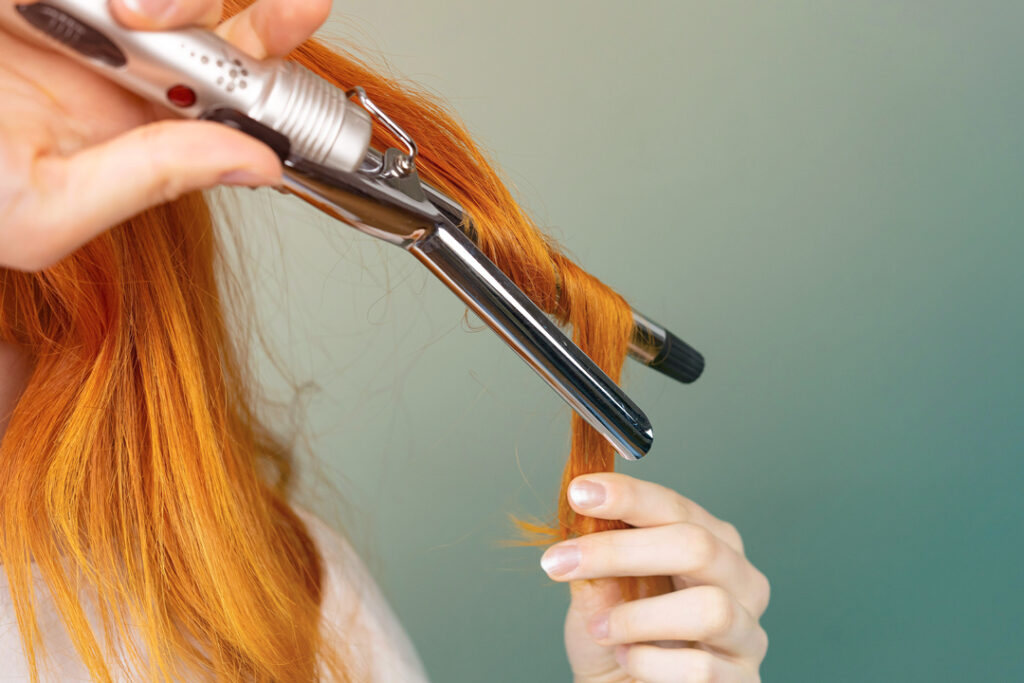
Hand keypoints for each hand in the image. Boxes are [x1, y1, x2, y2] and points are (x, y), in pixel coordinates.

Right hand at [0, 0, 331, 270]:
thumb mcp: (50, 208)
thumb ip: (155, 180)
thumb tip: (260, 164)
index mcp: (149, 113)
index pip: (247, 67)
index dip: (283, 30)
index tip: (295, 13)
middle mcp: (129, 50)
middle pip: (225, 0)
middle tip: (159, 14)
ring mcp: (90, 9)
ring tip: (125, 10)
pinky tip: (81, 4)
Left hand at [541, 473, 769, 681]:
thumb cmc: (617, 640)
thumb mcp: (601, 591)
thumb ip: (600, 556)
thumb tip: (584, 514)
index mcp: (712, 544)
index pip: (676, 508)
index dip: (629, 496)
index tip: (580, 493)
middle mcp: (740, 581)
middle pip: (698, 547)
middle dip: (622, 550)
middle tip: (563, 561)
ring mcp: (747, 633)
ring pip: (710, 609)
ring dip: (638, 618)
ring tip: (601, 629)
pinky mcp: (742, 680)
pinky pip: (700, 669)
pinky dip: (649, 663)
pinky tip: (628, 661)